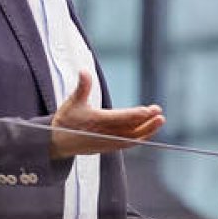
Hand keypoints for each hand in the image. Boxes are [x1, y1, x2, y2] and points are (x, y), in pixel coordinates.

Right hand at [49, 71, 164, 158]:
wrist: (58, 143)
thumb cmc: (66, 120)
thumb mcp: (72, 102)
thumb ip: (82, 87)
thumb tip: (84, 71)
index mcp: (95, 122)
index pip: (119, 119)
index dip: (135, 115)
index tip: (149, 110)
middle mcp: (104, 135)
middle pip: (129, 130)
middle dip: (146, 122)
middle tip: (159, 112)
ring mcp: (108, 143)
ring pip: (131, 138)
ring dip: (147, 130)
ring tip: (159, 120)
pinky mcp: (109, 147)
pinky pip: (128, 143)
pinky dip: (140, 137)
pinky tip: (149, 130)